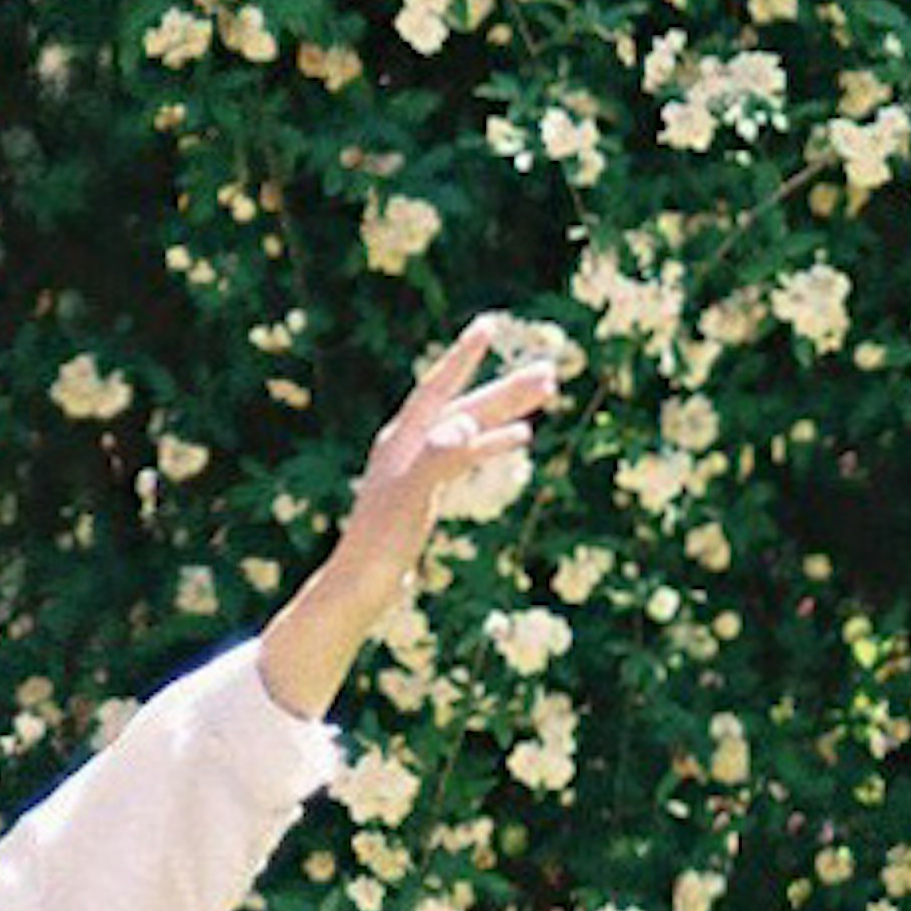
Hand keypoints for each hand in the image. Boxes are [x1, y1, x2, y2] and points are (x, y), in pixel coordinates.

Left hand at [340, 305, 572, 587]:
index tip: (487, 325)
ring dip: (507, 411)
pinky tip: (521, 438)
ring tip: (546, 394)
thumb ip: (438, 457)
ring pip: (471, 428)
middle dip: (506, 389)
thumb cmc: (381, 543)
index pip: (437, 387)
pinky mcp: (428, 490)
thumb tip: (468, 424)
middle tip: (549, 372)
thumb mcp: (412, 497)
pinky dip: (493, 443)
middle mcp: (409, 445)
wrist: (362, 585)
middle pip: (465, 406)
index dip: (462, 357)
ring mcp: (419, 466)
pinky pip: (468, 456)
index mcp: (402, 439)